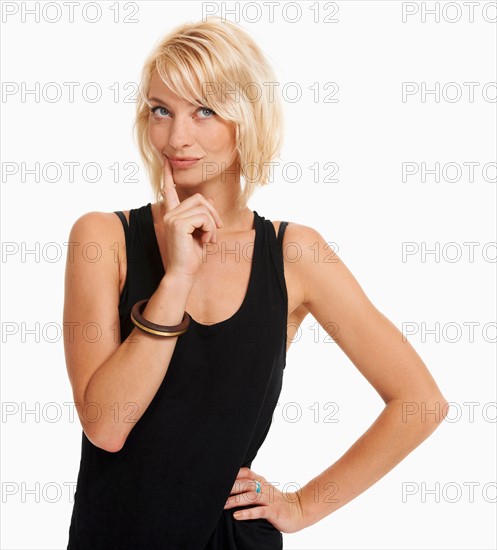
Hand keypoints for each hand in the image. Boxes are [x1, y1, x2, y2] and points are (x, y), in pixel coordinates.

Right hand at [159, 156, 222, 280]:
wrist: (184, 272)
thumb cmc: (192, 255)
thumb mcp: (202, 232)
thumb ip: (203, 215)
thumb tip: (210, 199)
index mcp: (172, 214)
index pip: (169, 190)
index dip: (167, 175)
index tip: (165, 159)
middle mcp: (169, 214)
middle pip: (199, 198)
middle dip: (212, 213)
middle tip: (216, 230)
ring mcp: (172, 218)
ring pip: (203, 207)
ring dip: (212, 224)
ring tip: (209, 239)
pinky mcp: (178, 224)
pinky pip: (204, 217)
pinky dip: (210, 229)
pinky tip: (205, 241)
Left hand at [223, 467, 305, 533]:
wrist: (298, 510)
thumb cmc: (277, 501)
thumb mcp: (264, 490)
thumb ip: (251, 486)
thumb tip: (230, 485)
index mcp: (261, 481)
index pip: (246, 473)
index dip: (234, 474)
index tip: (219, 476)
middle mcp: (264, 488)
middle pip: (246, 484)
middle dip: (230, 487)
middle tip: (216, 492)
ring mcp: (269, 499)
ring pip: (251, 497)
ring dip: (236, 500)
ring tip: (223, 505)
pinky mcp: (273, 511)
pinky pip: (259, 511)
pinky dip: (247, 513)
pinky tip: (237, 516)